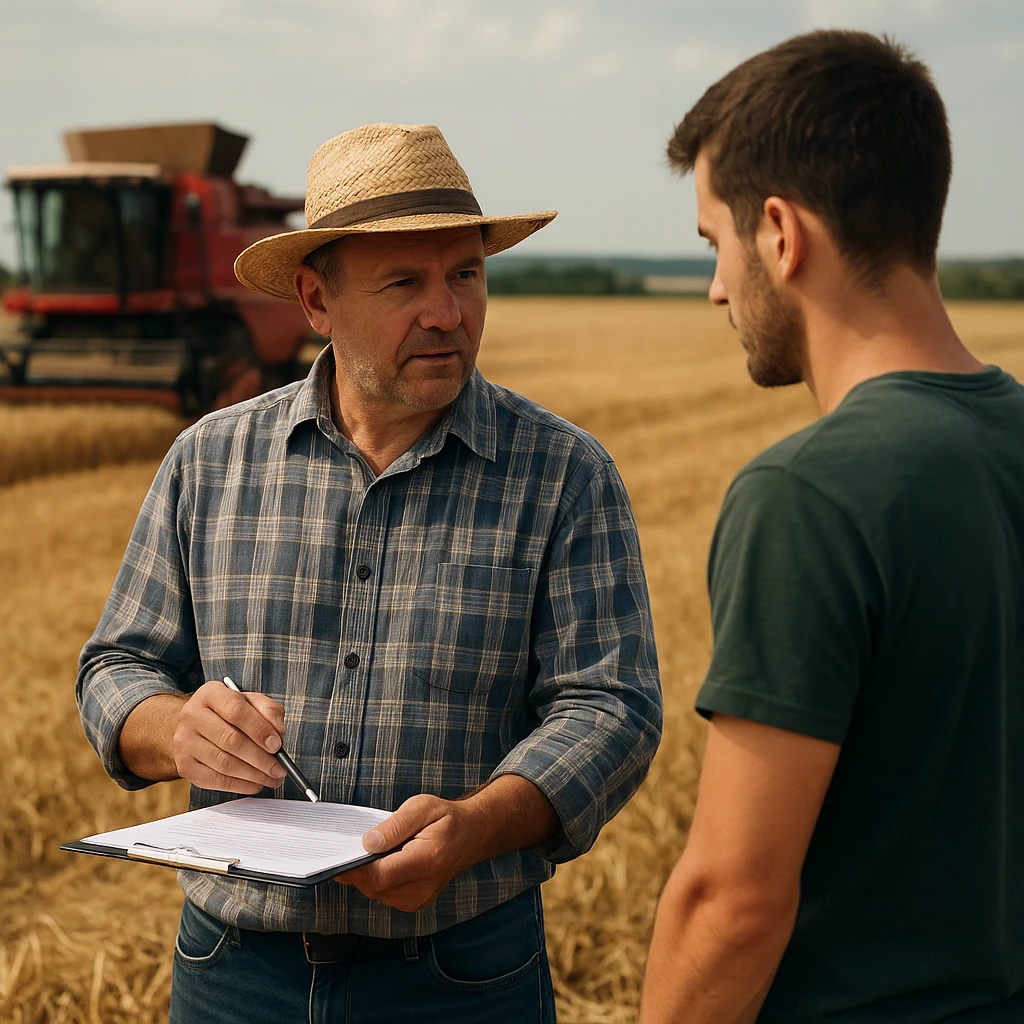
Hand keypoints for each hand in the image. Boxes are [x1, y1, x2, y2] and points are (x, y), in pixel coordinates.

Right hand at [171, 681, 286, 793]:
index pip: (236, 710)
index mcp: (210, 694)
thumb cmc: (229, 712)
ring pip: (223, 763)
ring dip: (253, 775)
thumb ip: (269, 710)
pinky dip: (239, 785)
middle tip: (279, 768)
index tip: (277, 745)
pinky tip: (255, 784)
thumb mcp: (250, 701)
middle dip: (260, 758)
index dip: (260, 729)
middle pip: (230, 740)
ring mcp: (184, 742)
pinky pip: (215, 780)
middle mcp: (192, 716)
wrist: (196, 725)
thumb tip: (278, 731)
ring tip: (271, 778)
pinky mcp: (184, 765)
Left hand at [334, 794, 483, 912]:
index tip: (337, 857)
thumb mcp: (421, 806)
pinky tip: (382, 862)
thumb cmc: (447, 818)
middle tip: (348, 849)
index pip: (380, 875)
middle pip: (375, 887)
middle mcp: (425, 886)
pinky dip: (377, 881)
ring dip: (367, 875)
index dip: (354, 869)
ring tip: (371, 852)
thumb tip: (367, 842)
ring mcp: (421, 898)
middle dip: (357, 870)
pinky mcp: (416, 902)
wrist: (473, 834)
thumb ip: (394, 825)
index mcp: (427, 860)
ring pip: (378, 894)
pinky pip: (386, 896)